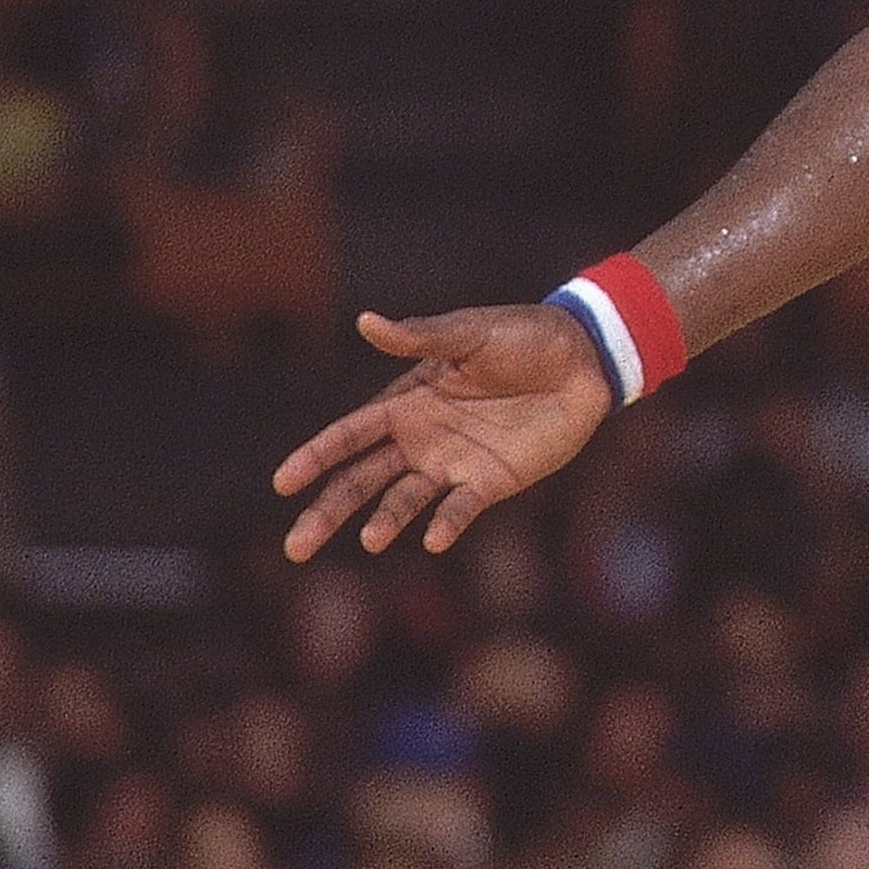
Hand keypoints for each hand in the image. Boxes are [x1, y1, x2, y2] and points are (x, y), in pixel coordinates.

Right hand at [275, 305, 614, 559]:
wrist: (585, 359)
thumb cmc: (524, 337)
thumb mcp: (471, 332)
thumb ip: (420, 335)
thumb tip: (366, 320)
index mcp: (406, 403)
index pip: (350, 436)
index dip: (316, 457)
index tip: (283, 483)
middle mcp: (420, 440)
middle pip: (362, 481)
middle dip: (328, 510)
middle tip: (295, 547)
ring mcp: (453, 464)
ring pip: (404, 501)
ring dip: (386, 521)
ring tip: (371, 540)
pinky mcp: (490, 482)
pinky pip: (462, 509)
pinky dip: (447, 524)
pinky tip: (435, 539)